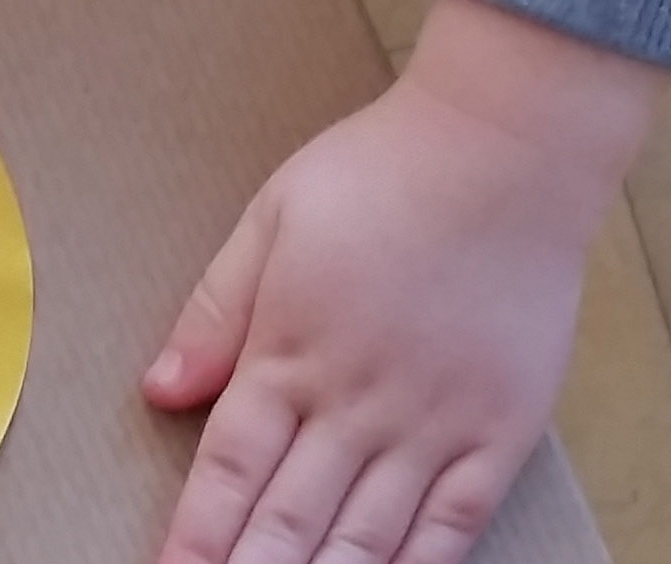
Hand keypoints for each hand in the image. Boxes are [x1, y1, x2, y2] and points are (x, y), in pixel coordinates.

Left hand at [145, 0, 670, 563]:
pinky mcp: (499, 428)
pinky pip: (452, 527)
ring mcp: (431, 422)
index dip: (194, 542)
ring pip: (363, 542)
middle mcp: (355, 402)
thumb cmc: (389, 167)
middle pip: (286, 525)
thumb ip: (218, 307)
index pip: (227, 474)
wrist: (510, 145)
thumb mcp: (277, 214)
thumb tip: (160, 389)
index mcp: (291, 351)